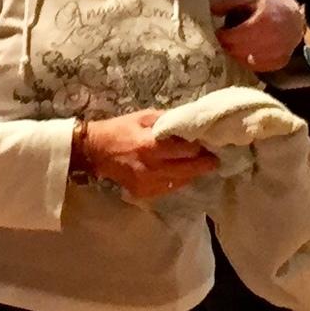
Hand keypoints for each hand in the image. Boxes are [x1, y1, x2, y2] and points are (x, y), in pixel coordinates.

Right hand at [83, 110, 217, 197]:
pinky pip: (169, 189)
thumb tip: (190, 123)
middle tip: (214, 159)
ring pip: (182, 182)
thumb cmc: (118, 129)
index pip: (188, 150)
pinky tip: (179, 173)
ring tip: (199, 165)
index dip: (201, 147)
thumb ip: (167, 120)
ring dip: (192, 173)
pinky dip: (177, 181)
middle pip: (189, 169)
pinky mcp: (144, 193)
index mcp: (151, 146)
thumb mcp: (142, 117)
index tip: (209, 143)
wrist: (94, 152)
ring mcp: (148, 184)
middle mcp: (152, 168)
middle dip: (204, 164)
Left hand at [213, 0, 307, 71]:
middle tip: (224, 41)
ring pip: (247, 60)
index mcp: (263, 22)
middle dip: (228, 46)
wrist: (297, 19)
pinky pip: (258, 67)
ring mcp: (277, 53)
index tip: (219, 33)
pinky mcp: (279, 62)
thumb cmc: (273, 8)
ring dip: (237, 55)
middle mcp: (271, 39)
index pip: (236, 35)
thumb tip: (212, 10)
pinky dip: (249, 62)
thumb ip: (231, 4)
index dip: (223, 36)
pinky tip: (245, 54)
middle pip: (239, 50)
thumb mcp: (253, 0)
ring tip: (234, 46)